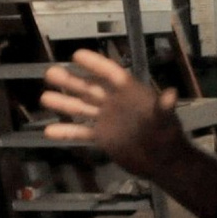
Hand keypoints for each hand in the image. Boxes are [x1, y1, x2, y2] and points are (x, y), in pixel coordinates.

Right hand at [40, 48, 184, 178]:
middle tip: (50, 73)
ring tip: (44, 97)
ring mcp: (107, 119)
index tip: (76, 55)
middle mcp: (116, 102)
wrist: (164, 162)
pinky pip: (81, 131)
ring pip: (82, 108)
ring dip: (64, 103)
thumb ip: (165, 108)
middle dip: (71, 80)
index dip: (96, 64)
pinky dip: (67, 131)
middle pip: (91, 88)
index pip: (111, 74)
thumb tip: (171, 95)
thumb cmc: (167, 136)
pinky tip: (49, 131)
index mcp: (131, 93)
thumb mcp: (166, 121)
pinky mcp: (102, 136)